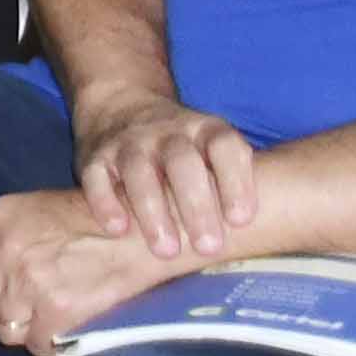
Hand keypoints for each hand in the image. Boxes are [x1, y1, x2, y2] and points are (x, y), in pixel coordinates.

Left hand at [0, 188, 182, 352]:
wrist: (143, 232)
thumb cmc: (96, 220)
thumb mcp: (37, 210)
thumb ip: (5, 239)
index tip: (1, 292)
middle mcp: (7, 249)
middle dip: (0, 313)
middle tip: (26, 311)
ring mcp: (30, 281)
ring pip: (4, 330)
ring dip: (25, 331)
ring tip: (48, 320)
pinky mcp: (57, 309)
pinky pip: (36, 345)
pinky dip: (49, 344)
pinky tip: (64, 330)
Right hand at [65, 92, 262, 262]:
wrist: (120, 105)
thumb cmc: (182, 147)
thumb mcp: (210, 149)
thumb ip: (231, 180)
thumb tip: (260, 236)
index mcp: (205, 130)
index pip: (225, 147)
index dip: (235, 181)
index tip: (241, 220)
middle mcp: (167, 132)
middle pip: (183, 163)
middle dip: (196, 206)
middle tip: (209, 247)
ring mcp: (129, 142)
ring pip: (139, 171)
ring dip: (153, 210)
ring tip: (167, 250)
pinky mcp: (95, 155)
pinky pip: (97, 177)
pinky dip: (106, 203)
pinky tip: (118, 230)